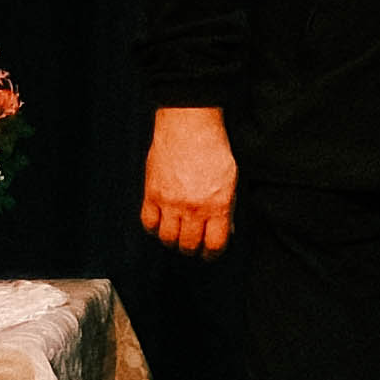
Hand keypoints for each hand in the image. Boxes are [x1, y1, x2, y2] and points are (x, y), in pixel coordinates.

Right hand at [139, 104, 237, 259]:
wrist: (189, 126)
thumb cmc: (214, 149)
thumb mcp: (231, 179)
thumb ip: (227, 207)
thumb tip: (226, 229)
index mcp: (217, 204)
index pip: (214, 244)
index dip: (213, 253)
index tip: (211, 253)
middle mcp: (193, 207)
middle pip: (188, 245)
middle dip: (193, 249)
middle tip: (194, 245)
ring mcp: (169, 202)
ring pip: (167, 239)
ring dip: (173, 241)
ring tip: (178, 235)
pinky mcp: (151, 194)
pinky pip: (148, 224)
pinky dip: (154, 228)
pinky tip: (161, 223)